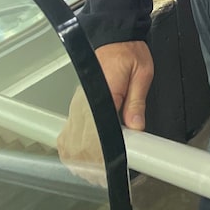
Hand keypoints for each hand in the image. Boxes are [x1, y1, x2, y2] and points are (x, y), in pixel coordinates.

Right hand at [57, 41, 153, 184]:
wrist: (114, 35)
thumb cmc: (129, 51)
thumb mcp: (142, 72)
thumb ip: (137, 101)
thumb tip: (137, 128)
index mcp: (103, 93)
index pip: (98, 133)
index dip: (105, 153)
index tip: (115, 165)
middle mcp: (85, 102)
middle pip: (82, 143)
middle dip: (94, 163)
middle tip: (109, 174)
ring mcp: (78, 105)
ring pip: (71, 141)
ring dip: (82, 158)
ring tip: (97, 170)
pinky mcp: (77, 106)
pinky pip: (68, 133)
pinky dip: (72, 148)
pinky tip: (82, 158)